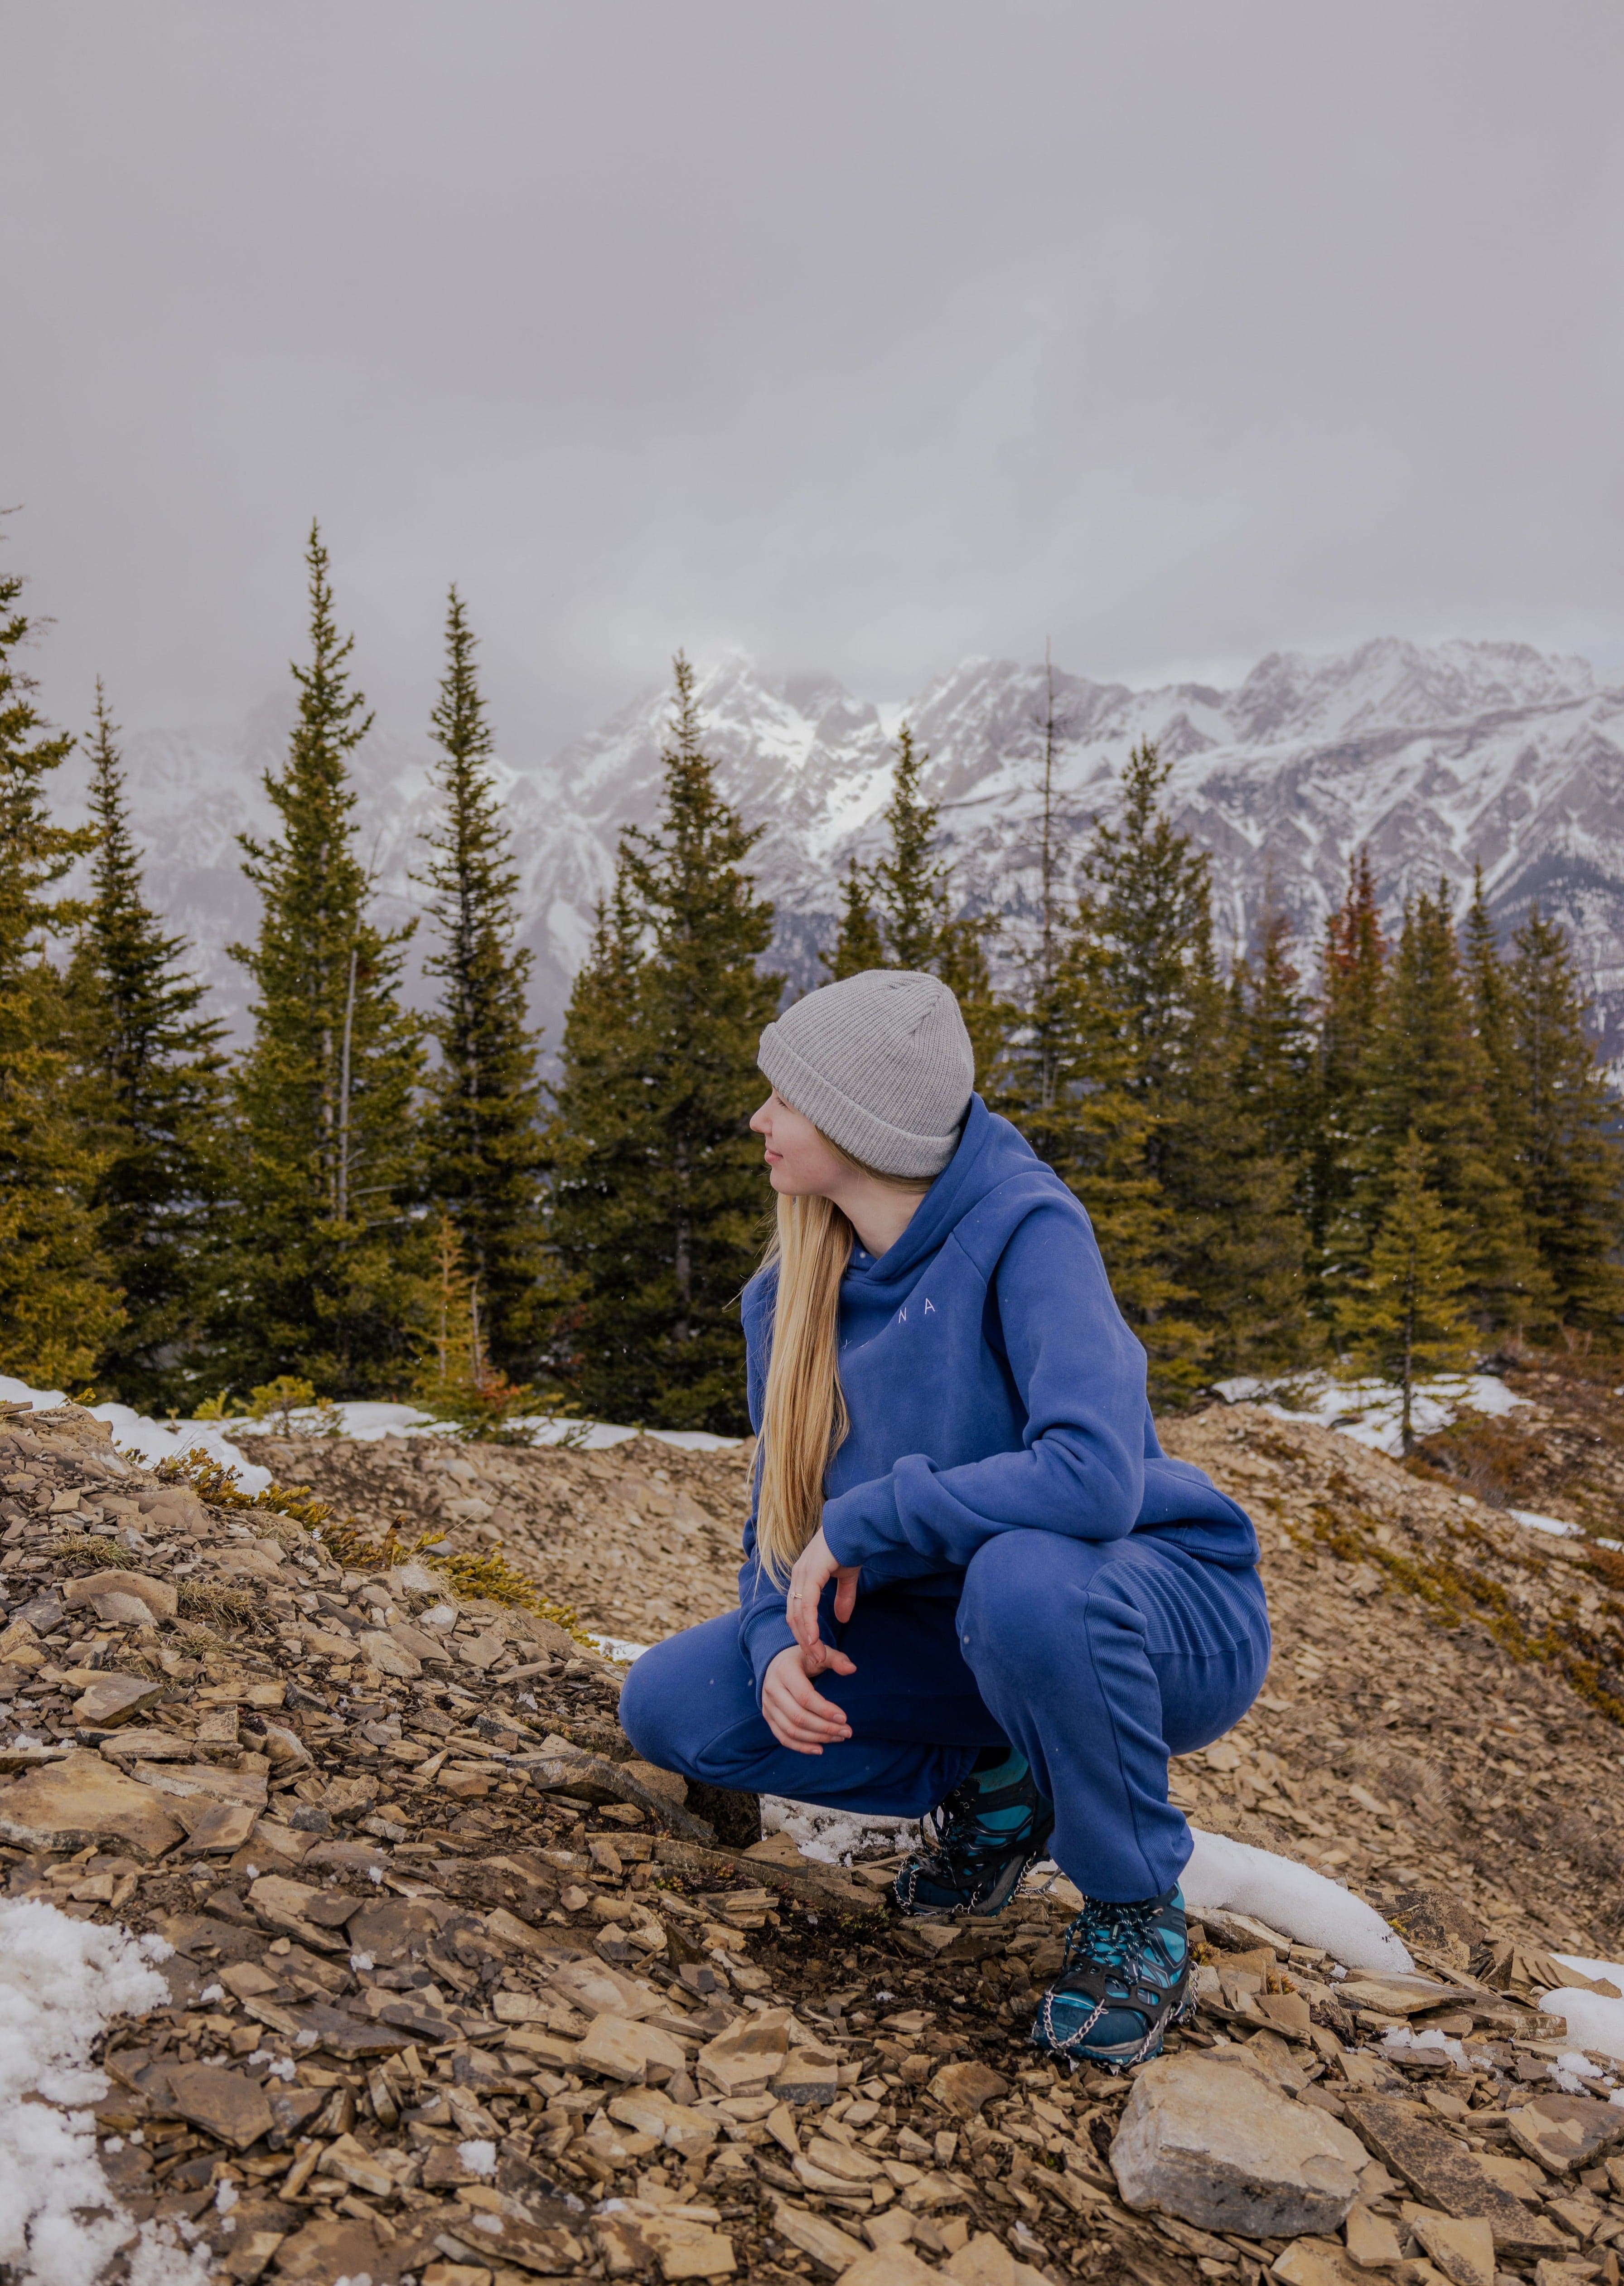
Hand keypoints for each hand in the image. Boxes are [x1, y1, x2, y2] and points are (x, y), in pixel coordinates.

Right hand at [762, 1643, 853, 1753]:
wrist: (774, 1663)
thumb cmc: (801, 1658)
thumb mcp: (817, 1653)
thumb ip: (836, 1659)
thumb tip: (852, 1669)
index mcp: (784, 1671)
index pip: (804, 1696)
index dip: (825, 1710)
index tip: (844, 1718)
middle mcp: (772, 1689)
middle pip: (798, 1717)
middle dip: (825, 1728)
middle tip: (847, 1731)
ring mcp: (768, 1705)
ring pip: (791, 1730)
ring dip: (817, 1738)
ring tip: (838, 1738)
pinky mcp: (768, 1717)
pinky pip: (783, 1737)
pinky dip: (801, 1747)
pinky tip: (820, 1749)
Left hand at [786, 1526, 861, 1655]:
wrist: (854, 1527)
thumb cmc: (849, 1548)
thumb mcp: (846, 1578)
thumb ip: (843, 1597)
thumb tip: (842, 1619)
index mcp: (802, 1578)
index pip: (797, 1611)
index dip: (805, 1632)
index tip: (816, 1650)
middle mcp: (797, 1577)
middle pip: (793, 1617)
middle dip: (804, 1641)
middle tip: (816, 1660)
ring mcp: (801, 1575)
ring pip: (798, 1615)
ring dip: (808, 1638)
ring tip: (818, 1656)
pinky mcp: (810, 1575)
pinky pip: (806, 1605)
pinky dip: (810, 1625)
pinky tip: (815, 1640)